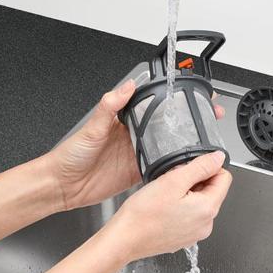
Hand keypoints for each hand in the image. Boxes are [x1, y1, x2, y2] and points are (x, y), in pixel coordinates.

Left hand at [48, 79, 225, 210]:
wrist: (63, 185)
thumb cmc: (71, 154)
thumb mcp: (92, 127)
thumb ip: (110, 106)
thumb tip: (126, 86)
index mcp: (126, 121)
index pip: (154, 106)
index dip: (173, 100)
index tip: (190, 94)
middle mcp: (135, 136)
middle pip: (167, 125)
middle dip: (189, 120)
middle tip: (209, 116)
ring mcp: (138, 154)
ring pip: (168, 146)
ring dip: (185, 143)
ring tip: (204, 139)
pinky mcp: (138, 172)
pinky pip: (160, 168)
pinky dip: (173, 167)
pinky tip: (186, 164)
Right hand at [100, 150, 232, 263]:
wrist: (124, 240)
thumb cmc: (143, 214)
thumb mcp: (173, 181)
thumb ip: (200, 167)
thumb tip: (219, 158)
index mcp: (208, 209)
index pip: (224, 178)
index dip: (208, 168)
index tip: (189, 169)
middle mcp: (206, 224)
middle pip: (212, 190)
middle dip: (195, 181)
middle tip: (172, 183)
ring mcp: (196, 233)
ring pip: (200, 202)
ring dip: (186, 193)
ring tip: (166, 196)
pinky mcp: (184, 237)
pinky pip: (190, 214)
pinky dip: (180, 206)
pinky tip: (164, 208)